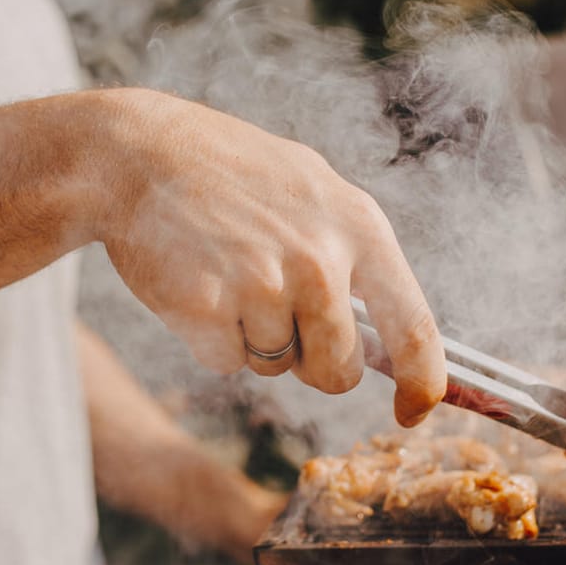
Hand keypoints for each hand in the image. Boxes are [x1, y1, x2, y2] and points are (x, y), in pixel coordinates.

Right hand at [96, 90, 445, 425]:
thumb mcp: (315, 192)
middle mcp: (320, 260)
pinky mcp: (207, 307)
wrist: (141, 153)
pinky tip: (197, 281)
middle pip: (338, 371)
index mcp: (360, 228)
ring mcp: (262, 284)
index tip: (413, 411)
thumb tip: (394, 345)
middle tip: (275, 305)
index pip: (416, 329)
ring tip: (228, 272)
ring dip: (253, 339)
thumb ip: (357, 259)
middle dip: (310, 359)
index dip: (424, 384)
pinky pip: (225, 361)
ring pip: (276, 366)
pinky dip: (210, 337)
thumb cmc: (234, 174)